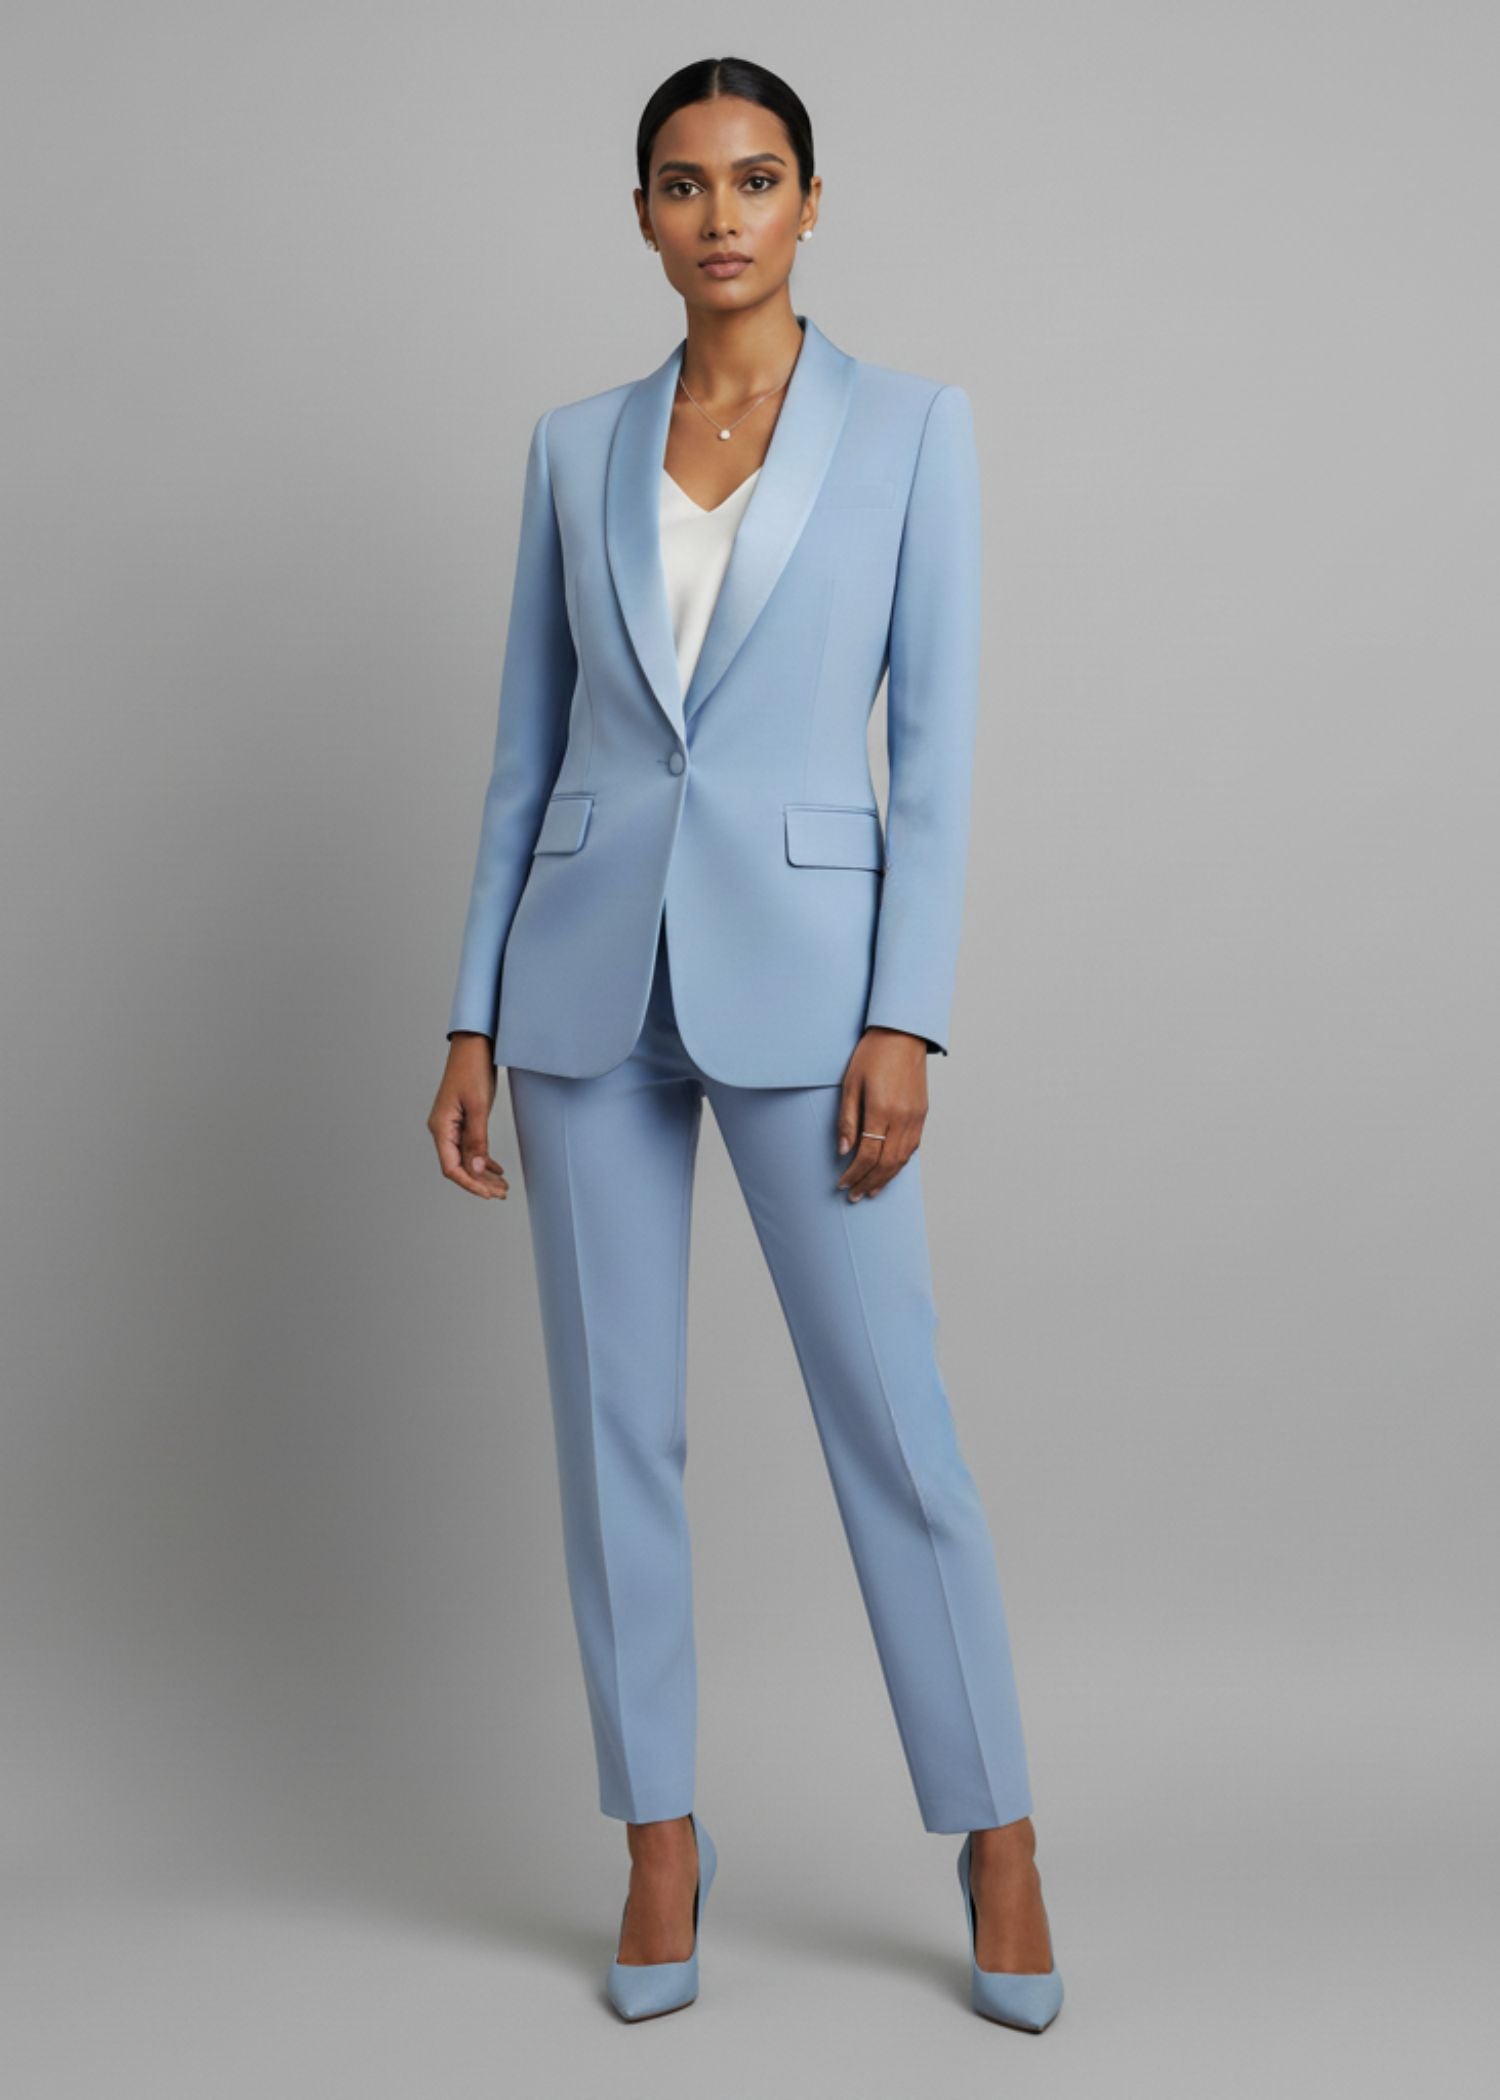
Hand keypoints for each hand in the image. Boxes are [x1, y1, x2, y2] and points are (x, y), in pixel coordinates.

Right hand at [429, 1034, 510, 1198]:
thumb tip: (477, 1169)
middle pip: (459, 1166)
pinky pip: (470, 1147)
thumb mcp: (478, 1107)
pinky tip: (496, 1169)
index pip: (451, 1167)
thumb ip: (477, 1140)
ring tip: (502, 1186)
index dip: (469, 1184)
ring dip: (483, 1174)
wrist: (474, 1045)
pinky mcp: (462, 1120)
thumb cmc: (473, 1070)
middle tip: (501, 1193)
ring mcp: (452, 1125)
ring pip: (466, 1158)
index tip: (488, 1194)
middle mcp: (443, 1129)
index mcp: (441, 1127)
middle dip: (479, 1183)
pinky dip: (483, 1159)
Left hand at [835, 1027, 928, 1198]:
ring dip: (886, 1178)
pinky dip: (900, 1163)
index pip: (868, 1154)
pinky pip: (912, 1147)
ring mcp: (916, 1117)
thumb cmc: (872, 1054)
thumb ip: (847, 1119)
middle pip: (886, 1163)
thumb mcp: (851, 1084)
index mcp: (882, 1110)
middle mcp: (903, 1118)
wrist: (902, 1034)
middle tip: (854, 1196)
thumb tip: (844, 1150)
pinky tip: (890, 1170)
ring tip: (871, 1191)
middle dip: (869, 1183)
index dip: (854, 1173)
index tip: (841, 1183)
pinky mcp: (922, 1114)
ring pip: (902, 1159)